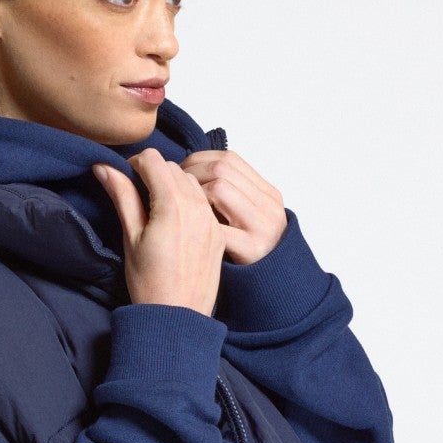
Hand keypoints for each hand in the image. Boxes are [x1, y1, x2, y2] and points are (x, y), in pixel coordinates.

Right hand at [91, 148, 224, 316]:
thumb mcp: (130, 237)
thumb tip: (104, 167)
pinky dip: (188, 201)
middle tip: (139, 196)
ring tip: (157, 210)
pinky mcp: (218, 232)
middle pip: (173, 167)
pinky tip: (176, 223)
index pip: (154, 160)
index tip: (127, 180)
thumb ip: (122, 197)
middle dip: (154, 174)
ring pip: (191, 182)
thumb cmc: (150, 283)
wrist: (177, 318)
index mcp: (173, 205)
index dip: (135, 165)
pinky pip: (204, 202)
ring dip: (173, 185)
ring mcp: (211, 219)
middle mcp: (197, 207)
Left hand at [178, 146, 287, 264]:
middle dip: (190, 173)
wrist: (271, 283)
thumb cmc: (250, 250)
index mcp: (268, 193)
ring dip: (193, 193)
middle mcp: (268, 205)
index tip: (180, 170)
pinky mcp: (253, 248)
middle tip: (171, 186)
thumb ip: (233, 194)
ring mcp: (262, 226)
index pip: (229, 159)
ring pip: (220, 189)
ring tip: (179, 205)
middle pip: (221, 170)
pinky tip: (185, 227)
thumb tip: (194, 172)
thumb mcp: (251, 215)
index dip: (199, 161)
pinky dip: (198, 221)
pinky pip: (217, 224)